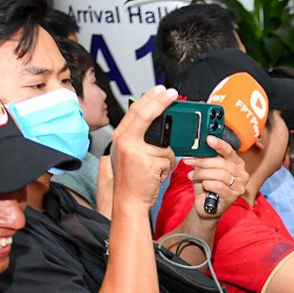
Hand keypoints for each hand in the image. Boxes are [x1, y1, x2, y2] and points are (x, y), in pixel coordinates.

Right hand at [108, 85, 179, 209]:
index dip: (150, 98)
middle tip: (173, 93)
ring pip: (164, 144)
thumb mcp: (129, 154)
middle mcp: (125, 141)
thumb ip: (138, 139)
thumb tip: (157, 126)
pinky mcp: (148, 162)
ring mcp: (136, 151)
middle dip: (161, 101)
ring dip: (167, 157)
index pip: (136, 111)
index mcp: (120, 137)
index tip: (161, 90)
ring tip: (157, 168)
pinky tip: (158, 175)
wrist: (128, 202)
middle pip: (146, 114)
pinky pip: (168, 159)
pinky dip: (168, 168)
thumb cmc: (131, 181)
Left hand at [185, 136, 247, 216]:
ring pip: (219, 174)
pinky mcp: (233, 197)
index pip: (230, 151)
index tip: (208, 139)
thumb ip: (206, 158)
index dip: (219, 145)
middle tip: (189, 161)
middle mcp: (242, 174)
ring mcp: (239, 186)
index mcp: (237, 164)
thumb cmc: (208, 187)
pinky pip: (218, 186)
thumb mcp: (206, 169)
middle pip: (222, 163)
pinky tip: (204, 186)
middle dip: (203, 161)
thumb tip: (198, 148)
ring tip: (193, 175)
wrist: (207, 207)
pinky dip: (207, 184)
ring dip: (202, 173)